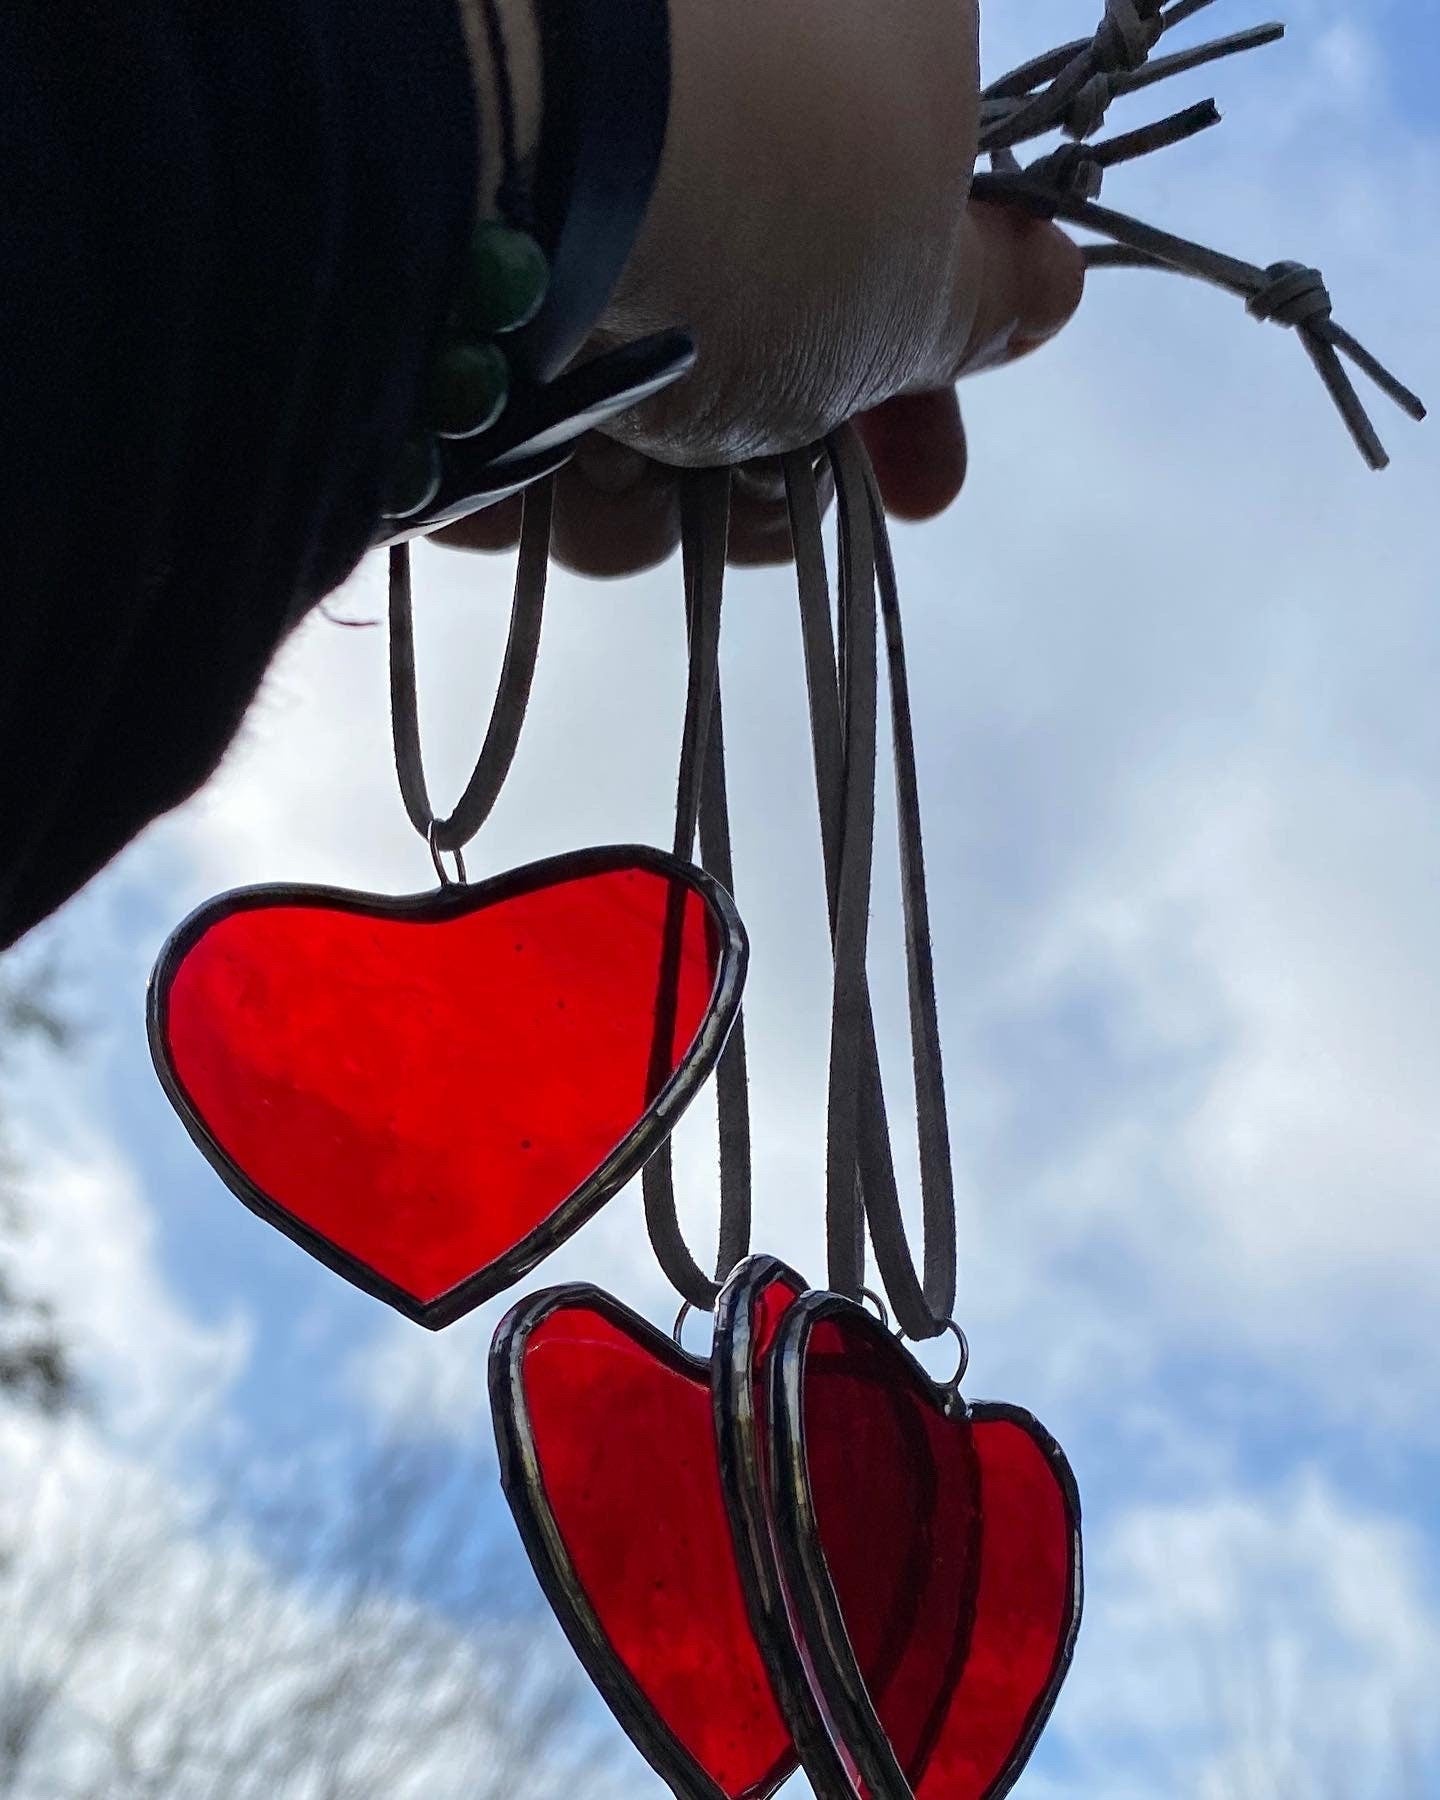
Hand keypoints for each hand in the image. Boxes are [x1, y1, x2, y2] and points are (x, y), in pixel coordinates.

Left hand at [435, 0, 1082, 575]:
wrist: (497, 127)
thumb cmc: (766, 186)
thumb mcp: (914, 272)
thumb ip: (979, 292)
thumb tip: (1049, 285)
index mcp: (818, 37)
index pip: (878, 247)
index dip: (903, 392)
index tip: (918, 486)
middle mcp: (669, 94)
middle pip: (737, 336)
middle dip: (751, 460)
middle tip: (748, 506)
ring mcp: (529, 167)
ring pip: (604, 384)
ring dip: (627, 483)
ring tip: (601, 468)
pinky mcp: (397, 258)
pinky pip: (478, 385)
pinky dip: (503, 453)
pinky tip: (503, 459)